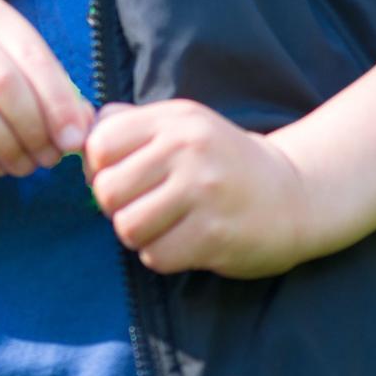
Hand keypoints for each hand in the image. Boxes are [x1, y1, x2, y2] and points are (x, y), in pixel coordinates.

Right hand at [0, 0, 93, 177]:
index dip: (59, 102)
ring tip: (26, 167)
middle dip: (34, 127)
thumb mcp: (20, 88)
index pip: (32, 56)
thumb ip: (55, 100)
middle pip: (3, 81)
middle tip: (50, 159)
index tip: (75, 140)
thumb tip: (82, 129)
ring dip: (8, 145)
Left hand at [84, 99, 311, 278]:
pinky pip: (156, 256)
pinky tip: (187, 241)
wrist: (295, 194)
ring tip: (164, 225)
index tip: (123, 178)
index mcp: (175, 120)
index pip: (100, 143)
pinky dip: (163, 255)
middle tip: (142, 207)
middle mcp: (188, 150)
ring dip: (139, 235)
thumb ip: (132, 126)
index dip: (100, 169)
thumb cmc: (224, 162)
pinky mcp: (215, 234)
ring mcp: (203, 192)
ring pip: (128, 227)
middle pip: (107, 190)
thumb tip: (80, 134)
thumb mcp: (184, 126)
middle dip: (116, 208)